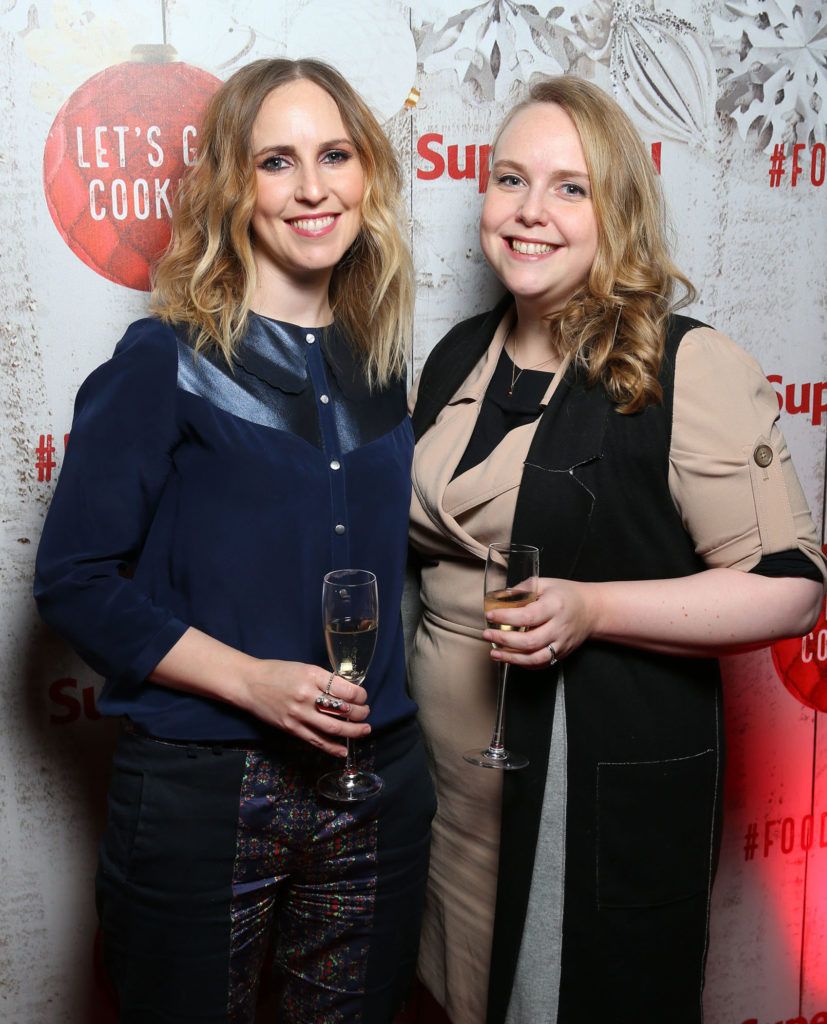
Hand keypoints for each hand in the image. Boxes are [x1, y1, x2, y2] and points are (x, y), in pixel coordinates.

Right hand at [240, 659, 370, 756]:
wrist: (248, 684)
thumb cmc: (277, 672)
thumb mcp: (304, 668)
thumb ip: (324, 680)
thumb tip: (347, 692)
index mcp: (312, 675)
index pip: (346, 690)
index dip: (361, 696)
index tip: (363, 697)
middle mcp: (306, 695)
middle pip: (343, 710)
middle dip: (360, 714)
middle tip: (366, 713)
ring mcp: (298, 714)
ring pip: (333, 728)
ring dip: (353, 731)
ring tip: (365, 730)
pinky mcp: (291, 728)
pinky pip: (316, 740)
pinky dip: (332, 747)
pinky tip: (343, 750)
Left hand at [482, 577, 598, 668]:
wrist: (592, 610)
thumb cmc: (566, 594)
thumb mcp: (546, 583)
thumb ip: (523, 588)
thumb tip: (499, 597)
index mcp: (555, 606)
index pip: (528, 615)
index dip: (507, 617)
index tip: (490, 615)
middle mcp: (559, 627)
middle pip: (530, 641)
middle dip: (505, 640)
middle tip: (487, 635)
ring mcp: (561, 644)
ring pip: (536, 658)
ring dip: (512, 658)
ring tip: (494, 653)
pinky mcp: (561, 654)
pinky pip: (541, 664)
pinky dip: (523, 664)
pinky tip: (510, 658)